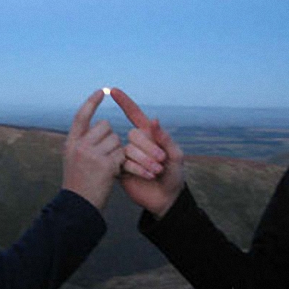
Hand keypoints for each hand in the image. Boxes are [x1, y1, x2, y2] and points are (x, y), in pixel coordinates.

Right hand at [63, 90, 124, 210]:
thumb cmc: (78, 186)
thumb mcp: (74, 160)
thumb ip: (83, 143)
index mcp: (71, 143)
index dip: (91, 103)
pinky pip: (121, 154)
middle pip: (105, 126)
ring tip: (106, 168)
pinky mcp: (104, 164)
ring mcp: (91, 154)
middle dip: (110, 138)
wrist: (78, 208)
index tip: (101, 90)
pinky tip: (112, 174)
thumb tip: (99, 127)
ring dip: (117, 152)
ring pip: (115, 139)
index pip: (81, 116)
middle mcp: (79, 145)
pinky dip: (122, 163)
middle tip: (103, 158)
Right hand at [110, 88, 184, 217]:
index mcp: (149, 135)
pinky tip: (147, 176)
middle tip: (161, 162)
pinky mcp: (121, 169)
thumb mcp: (176, 156)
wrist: (166, 199)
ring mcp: (127, 155)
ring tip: (156, 172)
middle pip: (133, 134)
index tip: (113, 90)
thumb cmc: (174, 176)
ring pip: (128, 149)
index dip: (124, 102)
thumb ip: (165, 138)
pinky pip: (122, 163)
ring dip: (144, 161)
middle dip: (148, 148)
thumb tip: (154, 120)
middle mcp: (136, 143)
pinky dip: (136, 169)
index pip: (134, 115)